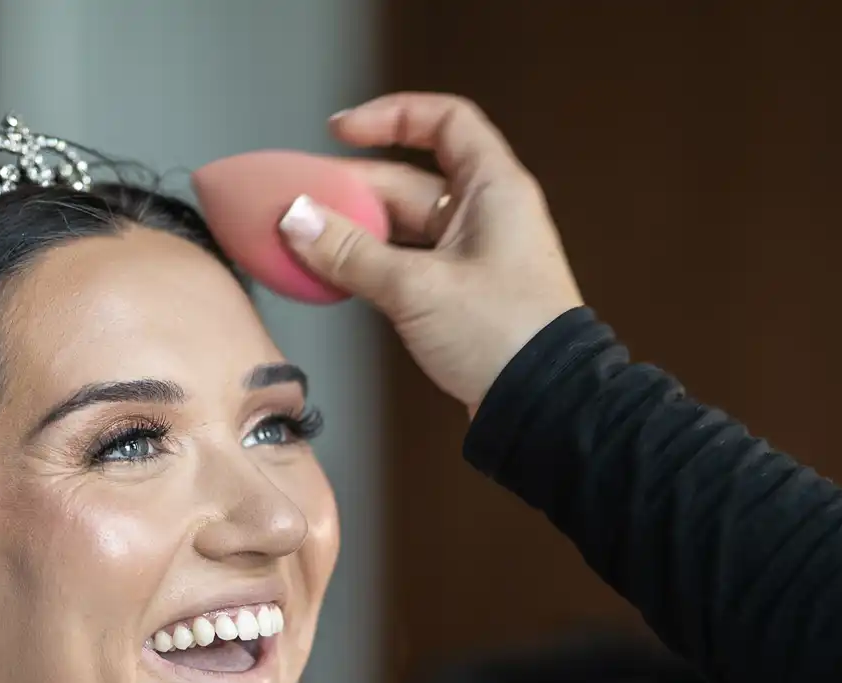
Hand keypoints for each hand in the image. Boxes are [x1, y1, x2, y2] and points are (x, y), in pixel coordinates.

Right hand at [278, 92, 583, 414]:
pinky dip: (370, 266)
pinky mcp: (462, 297)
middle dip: (352, 189)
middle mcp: (485, 215)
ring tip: (304, 241)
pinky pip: (406, 266)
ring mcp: (473, 258)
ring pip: (403, 228)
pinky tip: (332, 275)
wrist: (544, 407)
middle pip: (409, 181)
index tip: (341, 132)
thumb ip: (351, 252)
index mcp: (492, 189)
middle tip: (299, 203)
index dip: (392, 116)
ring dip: (355, 233)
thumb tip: (297, 219)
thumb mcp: (417, 288)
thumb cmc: (502, 335)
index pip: (444, 122)